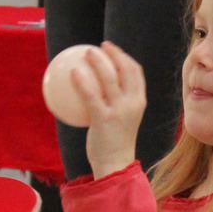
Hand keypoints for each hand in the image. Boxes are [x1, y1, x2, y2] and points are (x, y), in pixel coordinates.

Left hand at [73, 42, 144, 178]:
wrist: (115, 164)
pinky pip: (91, 94)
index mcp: (140, 102)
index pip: (136, 73)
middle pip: (126, 70)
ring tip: (85, 52)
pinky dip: (82, 81)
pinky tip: (72, 73)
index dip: (125, 57)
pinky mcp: (104, 118)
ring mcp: (120, 111)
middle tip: (99, 47)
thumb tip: (95, 90)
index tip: (111, 50)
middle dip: (114, 53)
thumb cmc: (114, 143)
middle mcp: (133, 103)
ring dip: (98, 61)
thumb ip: (114, 105)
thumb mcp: (120, 121)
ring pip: (109, 77)